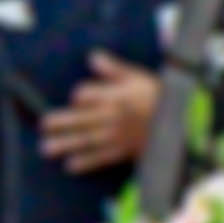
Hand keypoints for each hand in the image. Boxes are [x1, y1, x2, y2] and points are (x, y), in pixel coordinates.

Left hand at [43, 53, 161, 175]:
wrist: (180, 124)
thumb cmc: (156, 97)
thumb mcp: (138, 77)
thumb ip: (113, 69)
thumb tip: (93, 56)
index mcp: (116, 97)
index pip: (90, 95)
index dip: (81, 95)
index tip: (76, 97)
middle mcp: (113, 117)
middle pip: (82, 119)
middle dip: (61, 122)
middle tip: (43, 124)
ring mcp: (117, 136)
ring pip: (87, 140)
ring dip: (66, 145)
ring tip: (46, 149)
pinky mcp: (122, 151)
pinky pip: (102, 158)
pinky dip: (87, 163)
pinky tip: (70, 166)